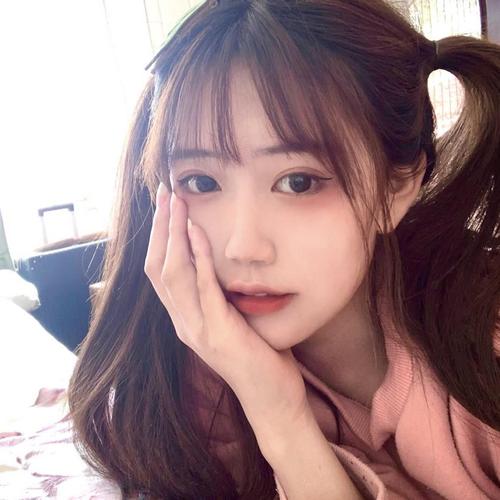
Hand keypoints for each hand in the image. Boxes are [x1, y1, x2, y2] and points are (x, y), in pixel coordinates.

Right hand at [144, 182, 310, 449]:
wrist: (270, 399)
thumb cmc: (256, 356)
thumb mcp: (232, 321)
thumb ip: (219, 297)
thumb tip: (220, 266)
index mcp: (185, 319)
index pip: (160, 272)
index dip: (158, 238)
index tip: (165, 207)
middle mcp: (183, 324)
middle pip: (158, 268)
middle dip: (160, 228)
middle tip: (164, 193)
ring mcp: (197, 330)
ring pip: (173, 274)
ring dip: (174, 235)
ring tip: (177, 203)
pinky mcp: (218, 333)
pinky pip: (204, 289)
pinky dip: (198, 258)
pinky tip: (198, 233)